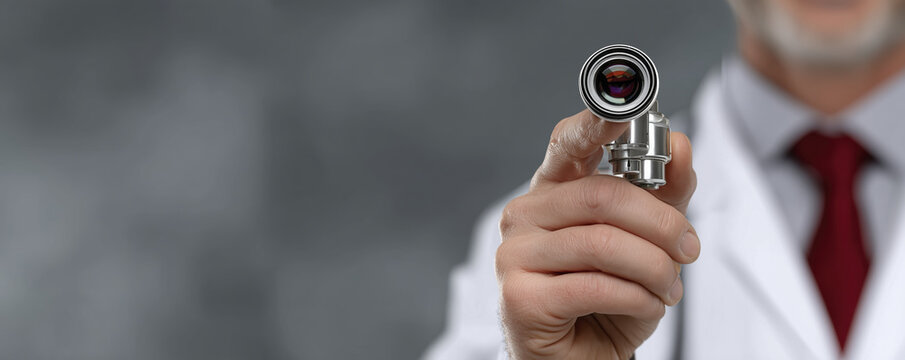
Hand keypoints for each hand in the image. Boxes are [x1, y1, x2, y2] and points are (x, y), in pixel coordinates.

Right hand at [496, 109, 698, 358]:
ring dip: (654, 269)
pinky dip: (636, 297)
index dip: (595, 121)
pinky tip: (645, 305)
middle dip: (660, 222)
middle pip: (602, 195)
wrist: (582, 357)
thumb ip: (664, 194)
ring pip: (602, 243)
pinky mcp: (518, 297)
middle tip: (689, 248)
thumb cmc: (608, 297)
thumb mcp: (647, 242)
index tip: (623, 106)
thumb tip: (680, 145)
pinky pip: (594, 285)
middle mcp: (524, 215)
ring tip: (668, 288)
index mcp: (552, 191)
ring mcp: (514, 255)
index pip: (569, 143)